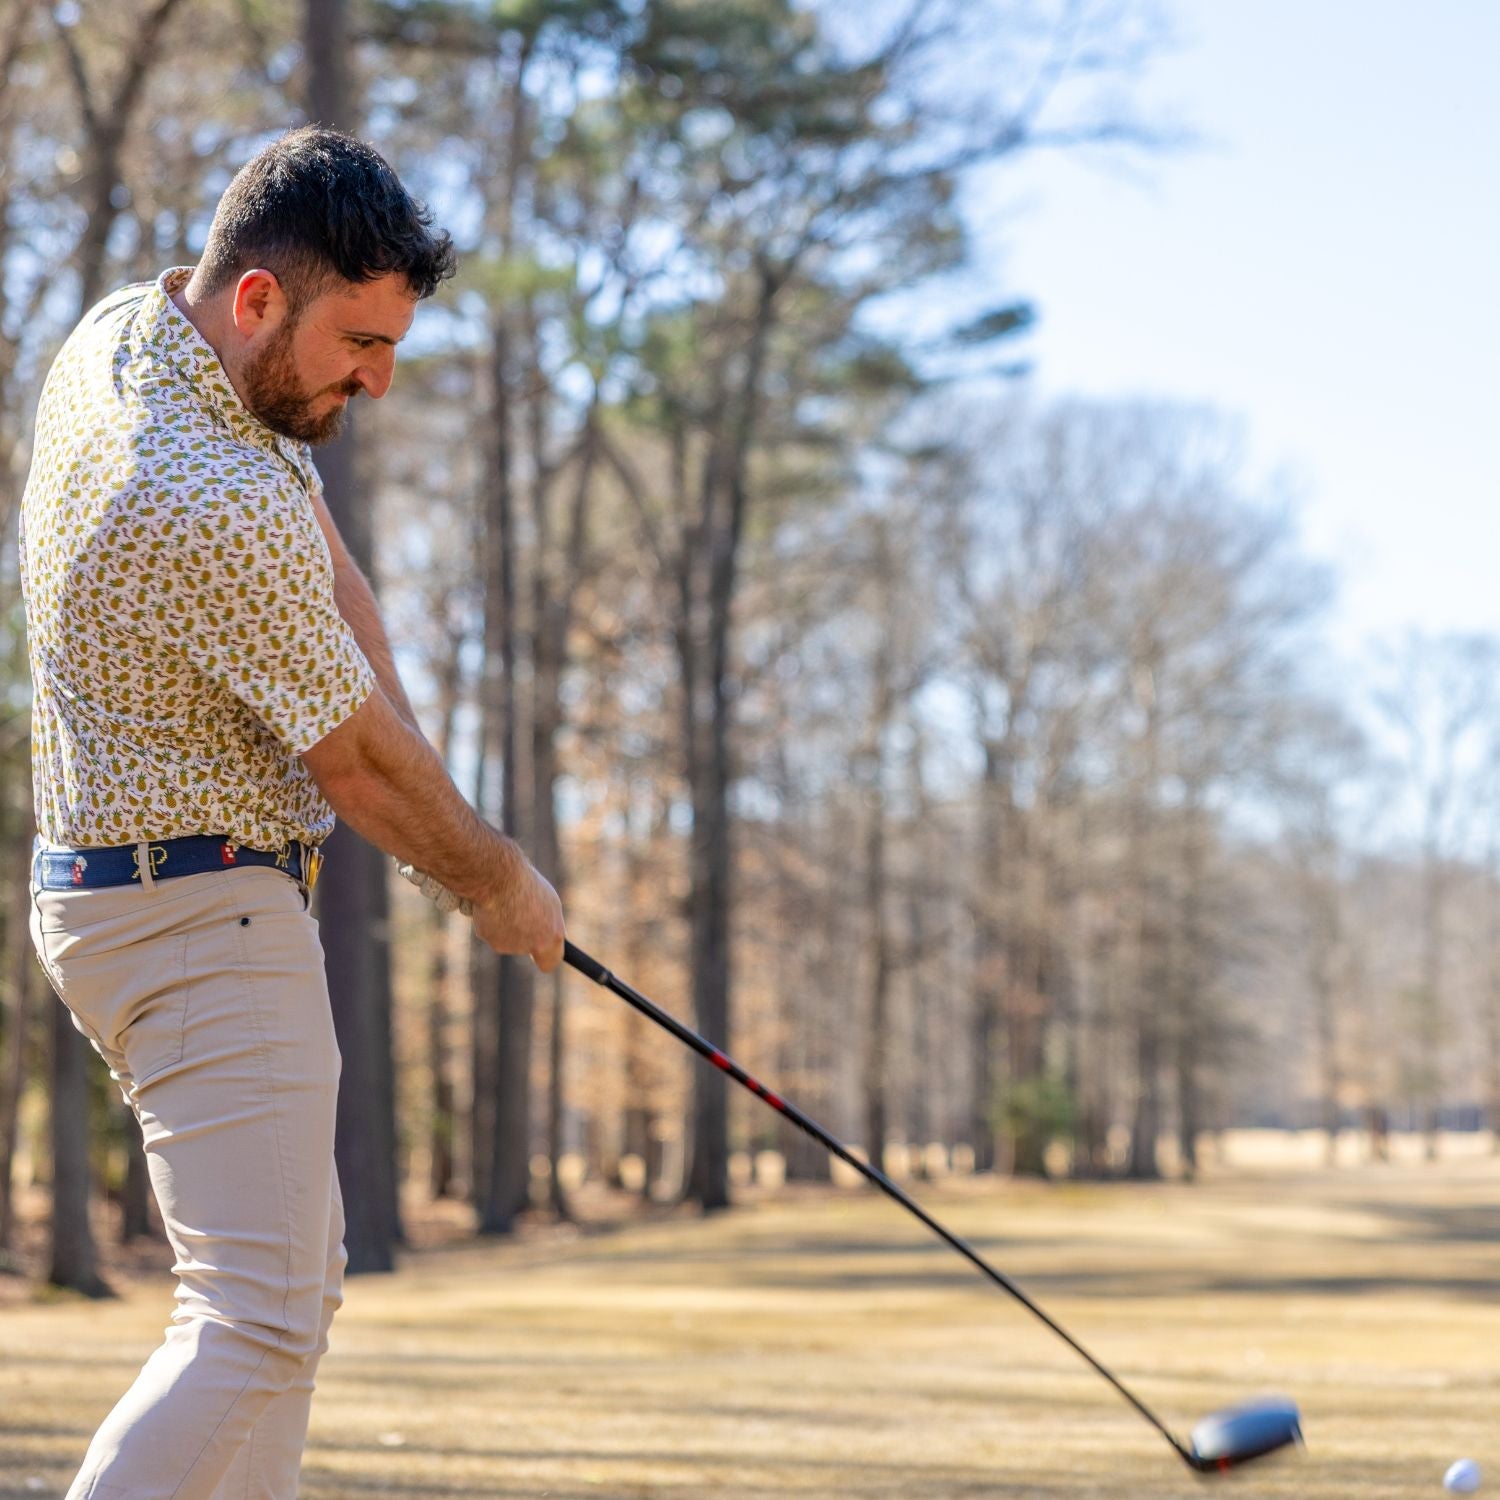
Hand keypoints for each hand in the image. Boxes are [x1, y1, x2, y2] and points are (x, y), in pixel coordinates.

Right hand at [472, 857, 565, 972]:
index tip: (544, 945)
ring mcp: (505, 944)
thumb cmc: (526, 884)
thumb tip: (545, 932)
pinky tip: (493, 899)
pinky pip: (490, 926)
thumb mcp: (548, 901)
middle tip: (522, 907)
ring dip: (506, 920)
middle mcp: (527, 947)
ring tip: (507, 897)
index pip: (549, 962)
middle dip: (523, 929)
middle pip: (525, 944)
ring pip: (506, 934)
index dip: (547, 955)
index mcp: (548, 939)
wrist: (497, 877)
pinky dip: (490, 915)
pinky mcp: (486, 936)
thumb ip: (547, 922)